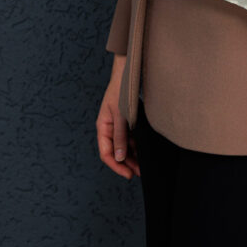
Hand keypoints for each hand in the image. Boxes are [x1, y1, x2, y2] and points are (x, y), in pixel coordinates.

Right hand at [96, 54, 140, 179]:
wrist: (128, 72)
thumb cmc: (121, 90)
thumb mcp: (121, 115)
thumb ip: (120, 136)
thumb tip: (119, 157)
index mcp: (103, 127)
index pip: (106, 153)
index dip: (116, 166)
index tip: (127, 174)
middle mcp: (109, 128)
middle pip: (116, 151)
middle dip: (126, 163)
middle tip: (139, 172)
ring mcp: (118, 124)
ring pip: (124, 145)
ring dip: (132, 155)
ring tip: (143, 164)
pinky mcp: (126, 120)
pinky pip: (130, 137)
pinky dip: (136, 144)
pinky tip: (144, 150)